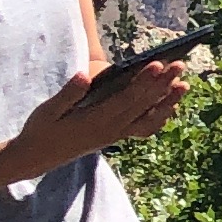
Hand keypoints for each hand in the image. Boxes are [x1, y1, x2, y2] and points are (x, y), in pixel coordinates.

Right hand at [14, 51, 197, 171]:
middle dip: (163, 84)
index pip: (127, 98)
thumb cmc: (41, 129)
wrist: (37, 157)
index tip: (158, 64)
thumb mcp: (48, 110)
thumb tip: (84, 76)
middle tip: (180, 65)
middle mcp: (111, 129)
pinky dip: (159, 118)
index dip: (144, 81)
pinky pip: (143, 129)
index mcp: (96, 120)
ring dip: (168, 102)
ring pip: (149, 119)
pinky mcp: (116, 137)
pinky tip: (169, 106)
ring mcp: (116, 135)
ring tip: (184, 85)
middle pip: (143, 104)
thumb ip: (68, 94)